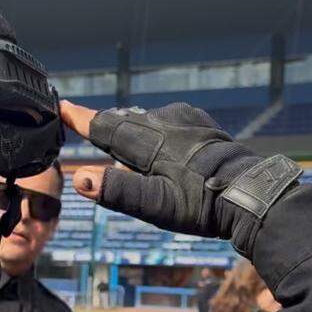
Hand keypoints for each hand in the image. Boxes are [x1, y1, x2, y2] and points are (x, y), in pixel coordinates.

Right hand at [61, 101, 302, 256]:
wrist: (252, 194)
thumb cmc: (202, 204)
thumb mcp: (157, 205)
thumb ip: (118, 191)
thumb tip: (80, 179)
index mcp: (148, 140)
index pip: (104, 126)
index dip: (80, 118)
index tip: (60, 106)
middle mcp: (164, 122)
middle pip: (124, 121)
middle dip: (103, 124)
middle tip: (83, 122)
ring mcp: (186, 120)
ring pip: (147, 120)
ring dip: (131, 128)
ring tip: (121, 138)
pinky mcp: (202, 125)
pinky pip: (168, 122)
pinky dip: (156, 129)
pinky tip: (160, 140)